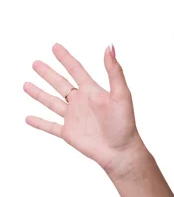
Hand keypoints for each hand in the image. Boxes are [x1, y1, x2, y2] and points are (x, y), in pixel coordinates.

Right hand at [23, 43, 143, 177]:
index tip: (55, 46)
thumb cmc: (125, 123)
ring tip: (26, 84)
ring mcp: (74, 117)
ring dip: (39, 93)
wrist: (120, 150)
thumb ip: (114, 71)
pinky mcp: (69, 133)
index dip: (66, 58)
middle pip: (61, 83)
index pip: (76, 70)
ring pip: (52, 102)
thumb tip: (110, 46)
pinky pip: (50, 126)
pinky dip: (39, 122)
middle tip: (35, 63)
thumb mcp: (121, 94)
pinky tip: (28, 118)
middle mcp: (82, 102)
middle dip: (48, 73)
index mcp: (93, 91)